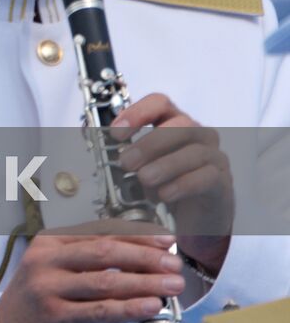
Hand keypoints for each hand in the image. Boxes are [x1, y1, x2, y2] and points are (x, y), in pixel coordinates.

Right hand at [0, 222, 183, 322]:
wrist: (8, 322)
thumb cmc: (41, 293)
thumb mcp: (58, 265)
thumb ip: (91, 257)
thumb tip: (145, 253)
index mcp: (50, 241)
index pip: (99, 232)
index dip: (136, 236)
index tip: (165, 240)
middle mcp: (46, 260)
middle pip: (104, 253)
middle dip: (144, 258)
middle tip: (173, 264)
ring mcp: (48, 287)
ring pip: (105, 282)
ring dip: (144, 283)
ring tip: (171, 286)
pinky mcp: (54, 315)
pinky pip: (99, 311)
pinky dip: (128, 308)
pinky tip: (148, 305)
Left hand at [114, 93, 233, 270]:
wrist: (196, 220)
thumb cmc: (165, 185)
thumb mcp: (142, 166)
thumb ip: (126, 153)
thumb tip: (100, 149)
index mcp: (175, 121)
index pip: (160, 102)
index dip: (137, 112)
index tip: (116, 133)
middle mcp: (198, 134)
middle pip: (180, 124)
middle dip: (149, 143)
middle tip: (126, 163)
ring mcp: (214, 157)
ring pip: (194, 151)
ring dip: (164, 165)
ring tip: (144, 180)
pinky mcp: (223, 182)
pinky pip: (206, 176)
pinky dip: (181, 184)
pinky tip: (164, 195)